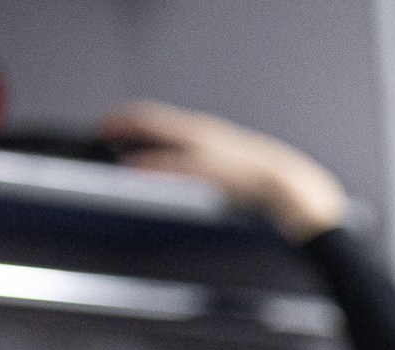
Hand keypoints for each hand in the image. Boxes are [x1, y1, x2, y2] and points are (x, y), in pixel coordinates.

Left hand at [99, 101, 349, 240]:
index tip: (116, 125)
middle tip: (98, 129)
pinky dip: (146, 165)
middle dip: (120, 121)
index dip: (135, 119)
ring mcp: (204, 150)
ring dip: (126, 132)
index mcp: (211, 133)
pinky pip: (168, 163)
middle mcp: (203, 134)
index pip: (163, 118)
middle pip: (151, 117)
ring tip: (105, 137)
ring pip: (155, 130)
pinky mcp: (208, 170)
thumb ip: (216, 169)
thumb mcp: (240, 170)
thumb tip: (201, 178)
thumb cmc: (272, 184)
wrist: (295, 188)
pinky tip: (129, 169)